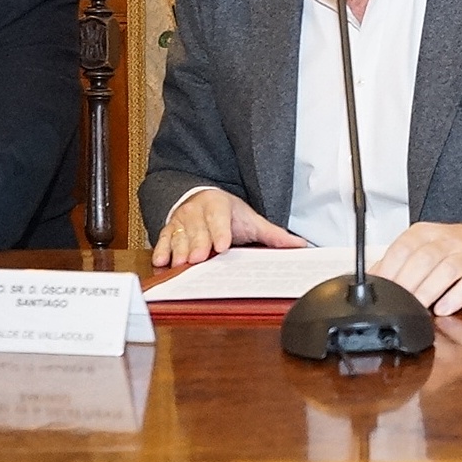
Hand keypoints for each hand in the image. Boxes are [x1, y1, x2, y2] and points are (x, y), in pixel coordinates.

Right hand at [150, 187, 307, 266]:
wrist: (202, 199)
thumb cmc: (229, 214)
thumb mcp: (252, 221)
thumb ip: (274, 235)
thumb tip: (300, 245)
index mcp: (219, 206)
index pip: (220, 219)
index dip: (220, 232)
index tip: (222, 245)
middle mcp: (198, 211)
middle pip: (198, 230)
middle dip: (198, 244)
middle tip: (198, 258)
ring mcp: (181, 221)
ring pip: (179, 236)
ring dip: (179, 249)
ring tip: (180, 263)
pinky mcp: (169, 229)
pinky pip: (163, 239)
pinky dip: (161, 250)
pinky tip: (161, 262)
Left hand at [375, 217, 461, 315]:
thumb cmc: (455, 248)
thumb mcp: (424, 245)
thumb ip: (398, 260)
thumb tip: (373, 277)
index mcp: (426, 233)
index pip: (402, 249)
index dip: (389, 271)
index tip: (381, 291)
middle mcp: (447, 242)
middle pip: (422, 261)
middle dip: (406, 285)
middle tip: (397, 305)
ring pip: (445, 272)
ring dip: (427, 293)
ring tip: (416, 310)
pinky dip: (455, 298)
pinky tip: (443, 308)